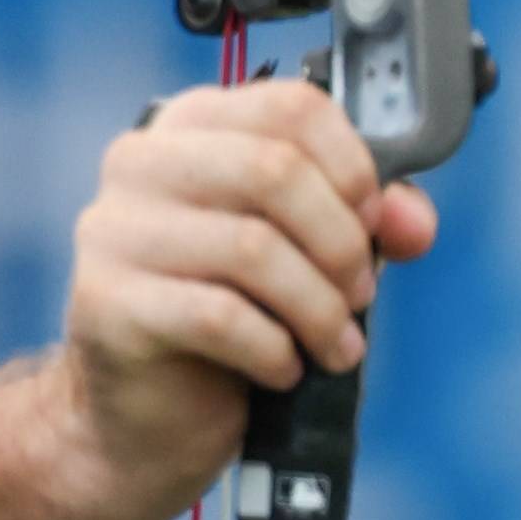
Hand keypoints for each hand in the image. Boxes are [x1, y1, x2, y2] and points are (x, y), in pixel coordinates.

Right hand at [56, 78, 439, 510]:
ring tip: (336, 344)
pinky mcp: (107, 302)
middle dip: (339, 242)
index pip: (290, 107)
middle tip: (360, 294)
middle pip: (273, 170)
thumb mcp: (305, 254)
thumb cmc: (227, 316)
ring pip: (251, 248)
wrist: (149, 412)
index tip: (373, 223)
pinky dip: (274, 349)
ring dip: (318, 307)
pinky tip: (285, 369)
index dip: (352, 166)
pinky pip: (219, 316)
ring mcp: (114, 231)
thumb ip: (363, 223)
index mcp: (192, 126)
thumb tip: (414, 222)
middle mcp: (141, 163)